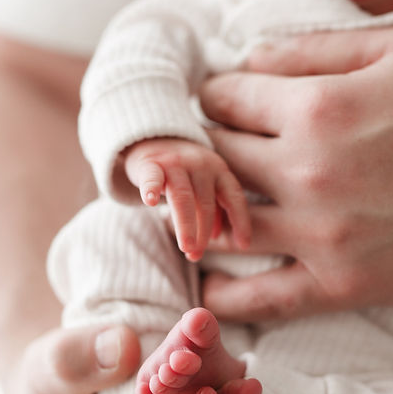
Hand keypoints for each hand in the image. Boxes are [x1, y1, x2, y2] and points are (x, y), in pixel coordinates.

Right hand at [123, 138, 250, 260]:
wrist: (151, 138)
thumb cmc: (182, 171)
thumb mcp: (204, 183)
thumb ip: (213, 206)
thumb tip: (216, 237)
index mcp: (219, 170)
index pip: (234, 197)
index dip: (240, 221)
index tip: (243, 246)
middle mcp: (201, 164)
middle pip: (206, 203)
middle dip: (203, 233)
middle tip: (196, 256)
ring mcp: (175, 162)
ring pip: (183, 197)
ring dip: (185, 225)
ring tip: (185, 249)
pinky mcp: (150, 163)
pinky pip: (152, 177)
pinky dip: (151, 188)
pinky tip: (149, 201)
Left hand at [197, 27, 392, 321]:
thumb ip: (317, 48)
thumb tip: (248, 57)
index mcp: (318, 105)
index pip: (225, 98)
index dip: (217, 98)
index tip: (223, 106)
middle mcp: (307, 171)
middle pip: (215, 159)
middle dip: (206, 151)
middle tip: (207, 156)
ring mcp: (320, 235)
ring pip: (221, 226)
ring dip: (202, 216)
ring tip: (200, 211)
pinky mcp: (339, 288)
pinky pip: (258, 299)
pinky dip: (223, 294)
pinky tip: (208, 285)